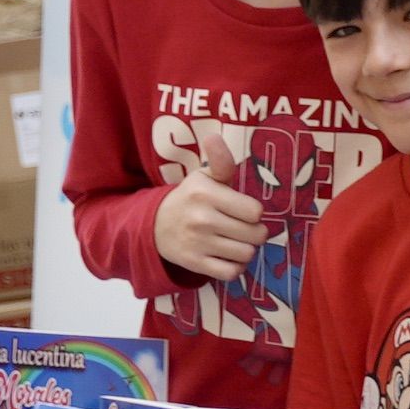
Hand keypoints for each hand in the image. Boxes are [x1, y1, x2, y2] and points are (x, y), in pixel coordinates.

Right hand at [154, 125, 265, 280]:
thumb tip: (214, 136)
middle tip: (244, 228)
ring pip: (246, 254)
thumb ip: (219, 160)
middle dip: (255, 232)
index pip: (254, 211)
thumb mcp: (203, 177)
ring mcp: (197, 243)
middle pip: (255, 234)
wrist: (154, 224)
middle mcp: (201, 218)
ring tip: (236, 241)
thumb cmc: (191, 198)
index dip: (254, 213)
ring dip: (246, 250)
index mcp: (206, 193)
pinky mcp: (193, 263)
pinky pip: (231, 273)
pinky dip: (234, 267)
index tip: (244, 211)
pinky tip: (228, 256)